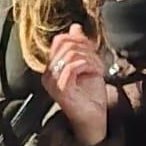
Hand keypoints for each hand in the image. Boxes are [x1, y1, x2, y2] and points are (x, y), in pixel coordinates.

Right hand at [43, 25, 106, 145]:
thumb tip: (75, 27)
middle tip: (97, 61)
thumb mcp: (86, 64)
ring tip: (98, 68)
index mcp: (51, 67)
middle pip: (66, 45)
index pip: (60, 40)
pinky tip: (95, 73)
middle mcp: (48, 74)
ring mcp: (52, 82)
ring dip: (90, 59)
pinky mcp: (60, 88)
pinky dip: (88, 66)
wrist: (94, 117)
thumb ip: (80, 46)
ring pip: (70, 54)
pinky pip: (73, 66)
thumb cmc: (90, 95)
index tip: (92, 49)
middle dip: (86, 49)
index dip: (79, 40)